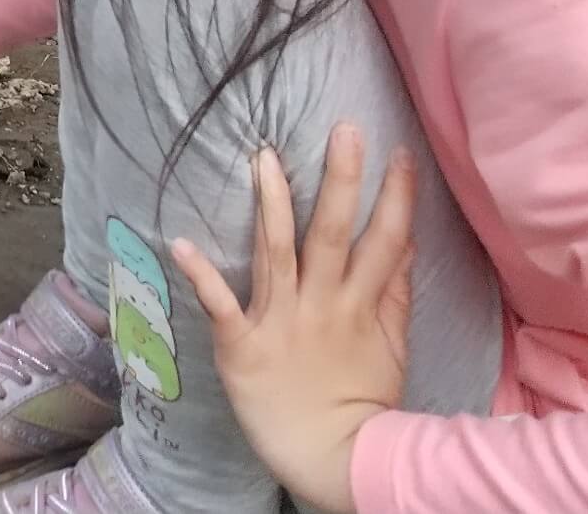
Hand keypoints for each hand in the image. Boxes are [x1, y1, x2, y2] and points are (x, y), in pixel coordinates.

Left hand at [171, 125, 415, 513]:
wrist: (335, 458)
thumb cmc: (360, 400)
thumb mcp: (392, 345)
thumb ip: (396, 291)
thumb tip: (406, 239)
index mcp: (360, 304)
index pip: (385, 240)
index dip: (394, 197)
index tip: (398, 150)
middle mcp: (322, 305)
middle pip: (334, 234)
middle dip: (342, 181)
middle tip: (343, 129)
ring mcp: (281, 322)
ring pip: (277, 253)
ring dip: (271, 204)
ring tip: (263, 159)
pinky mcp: (242, 346)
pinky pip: (221, 306)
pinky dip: (201, 276)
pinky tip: (182, 243)